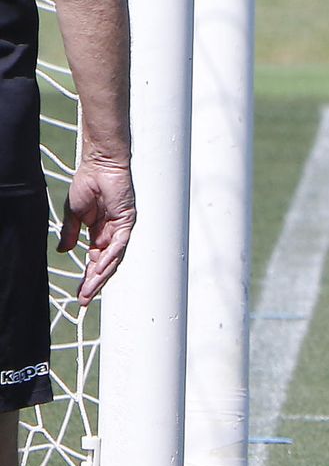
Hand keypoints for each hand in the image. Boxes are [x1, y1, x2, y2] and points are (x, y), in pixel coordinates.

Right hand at [57, 159, 134, 303]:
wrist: (99, 166)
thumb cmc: (88, 184)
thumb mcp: (74, 214)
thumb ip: (70, 233)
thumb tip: (63, 251)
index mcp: (100, 233)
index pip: (95, 261)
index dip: (88, 277)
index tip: (80, 293)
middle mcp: (112, 234)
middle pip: (105, 264)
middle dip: (94, 282)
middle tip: (84, 299)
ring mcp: (121, 229)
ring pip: (113, 259)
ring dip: (101, 275)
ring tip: (90, 290)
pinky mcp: (127, 221)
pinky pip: (118, 244)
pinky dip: (109, 257)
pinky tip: (100, 269)